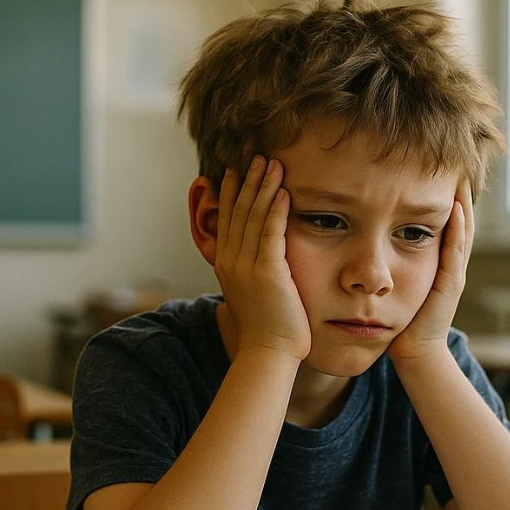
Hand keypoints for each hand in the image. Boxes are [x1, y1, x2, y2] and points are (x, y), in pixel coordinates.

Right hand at [214, 156, 309, 361]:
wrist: (268, 353)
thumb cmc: (266, 328)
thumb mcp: (250, 293)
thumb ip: (251, 271)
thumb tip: (257, 258)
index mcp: (227, 265)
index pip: (227, 220)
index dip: (230, 194)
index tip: (234, 171)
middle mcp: (232, 262)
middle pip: (238, 213)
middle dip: (246, 182)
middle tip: (255, 156)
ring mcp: (247, 266)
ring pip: (253, 217)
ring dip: (262, 187)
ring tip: (270, 163)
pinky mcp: (267, 272)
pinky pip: (271, 233)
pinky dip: (276, 210)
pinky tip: (283, 191)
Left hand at [387, 178, 473, 362]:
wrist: (412, 351)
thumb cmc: (397, 318)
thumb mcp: (393, 280)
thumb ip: (386, 259)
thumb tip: (363, 239)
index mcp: (435, 259)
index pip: (441, 219)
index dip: (440, 195)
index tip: (434, 167)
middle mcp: (449, 263)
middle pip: (457, 219)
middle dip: (456, 192)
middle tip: (455, 162)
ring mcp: (453, 272)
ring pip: (462, 230)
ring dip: (462, 203)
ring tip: (460, 176)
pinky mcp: (451, 284)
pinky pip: (456, 251)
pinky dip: (458, 229)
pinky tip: (455, 208)